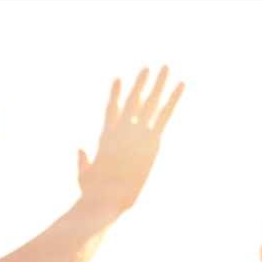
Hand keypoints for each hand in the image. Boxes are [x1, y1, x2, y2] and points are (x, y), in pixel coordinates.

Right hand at [78, 66, 183, 212]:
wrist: (107, 194)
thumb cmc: (94, 191)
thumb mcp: (84, 175)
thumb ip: (82, 160)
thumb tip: (80, 149)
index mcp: (107, 137)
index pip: (112, 109)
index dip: (116, 93)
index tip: (119, 79)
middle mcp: (122, 129)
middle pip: (134, 100)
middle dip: (141, 83)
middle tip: (149, 68)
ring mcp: (137, 132)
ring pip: (151, 101)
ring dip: (159, 83)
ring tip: (166, 67)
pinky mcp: (151, 140)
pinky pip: (166, 114)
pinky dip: (174, 98)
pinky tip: (182, 84)